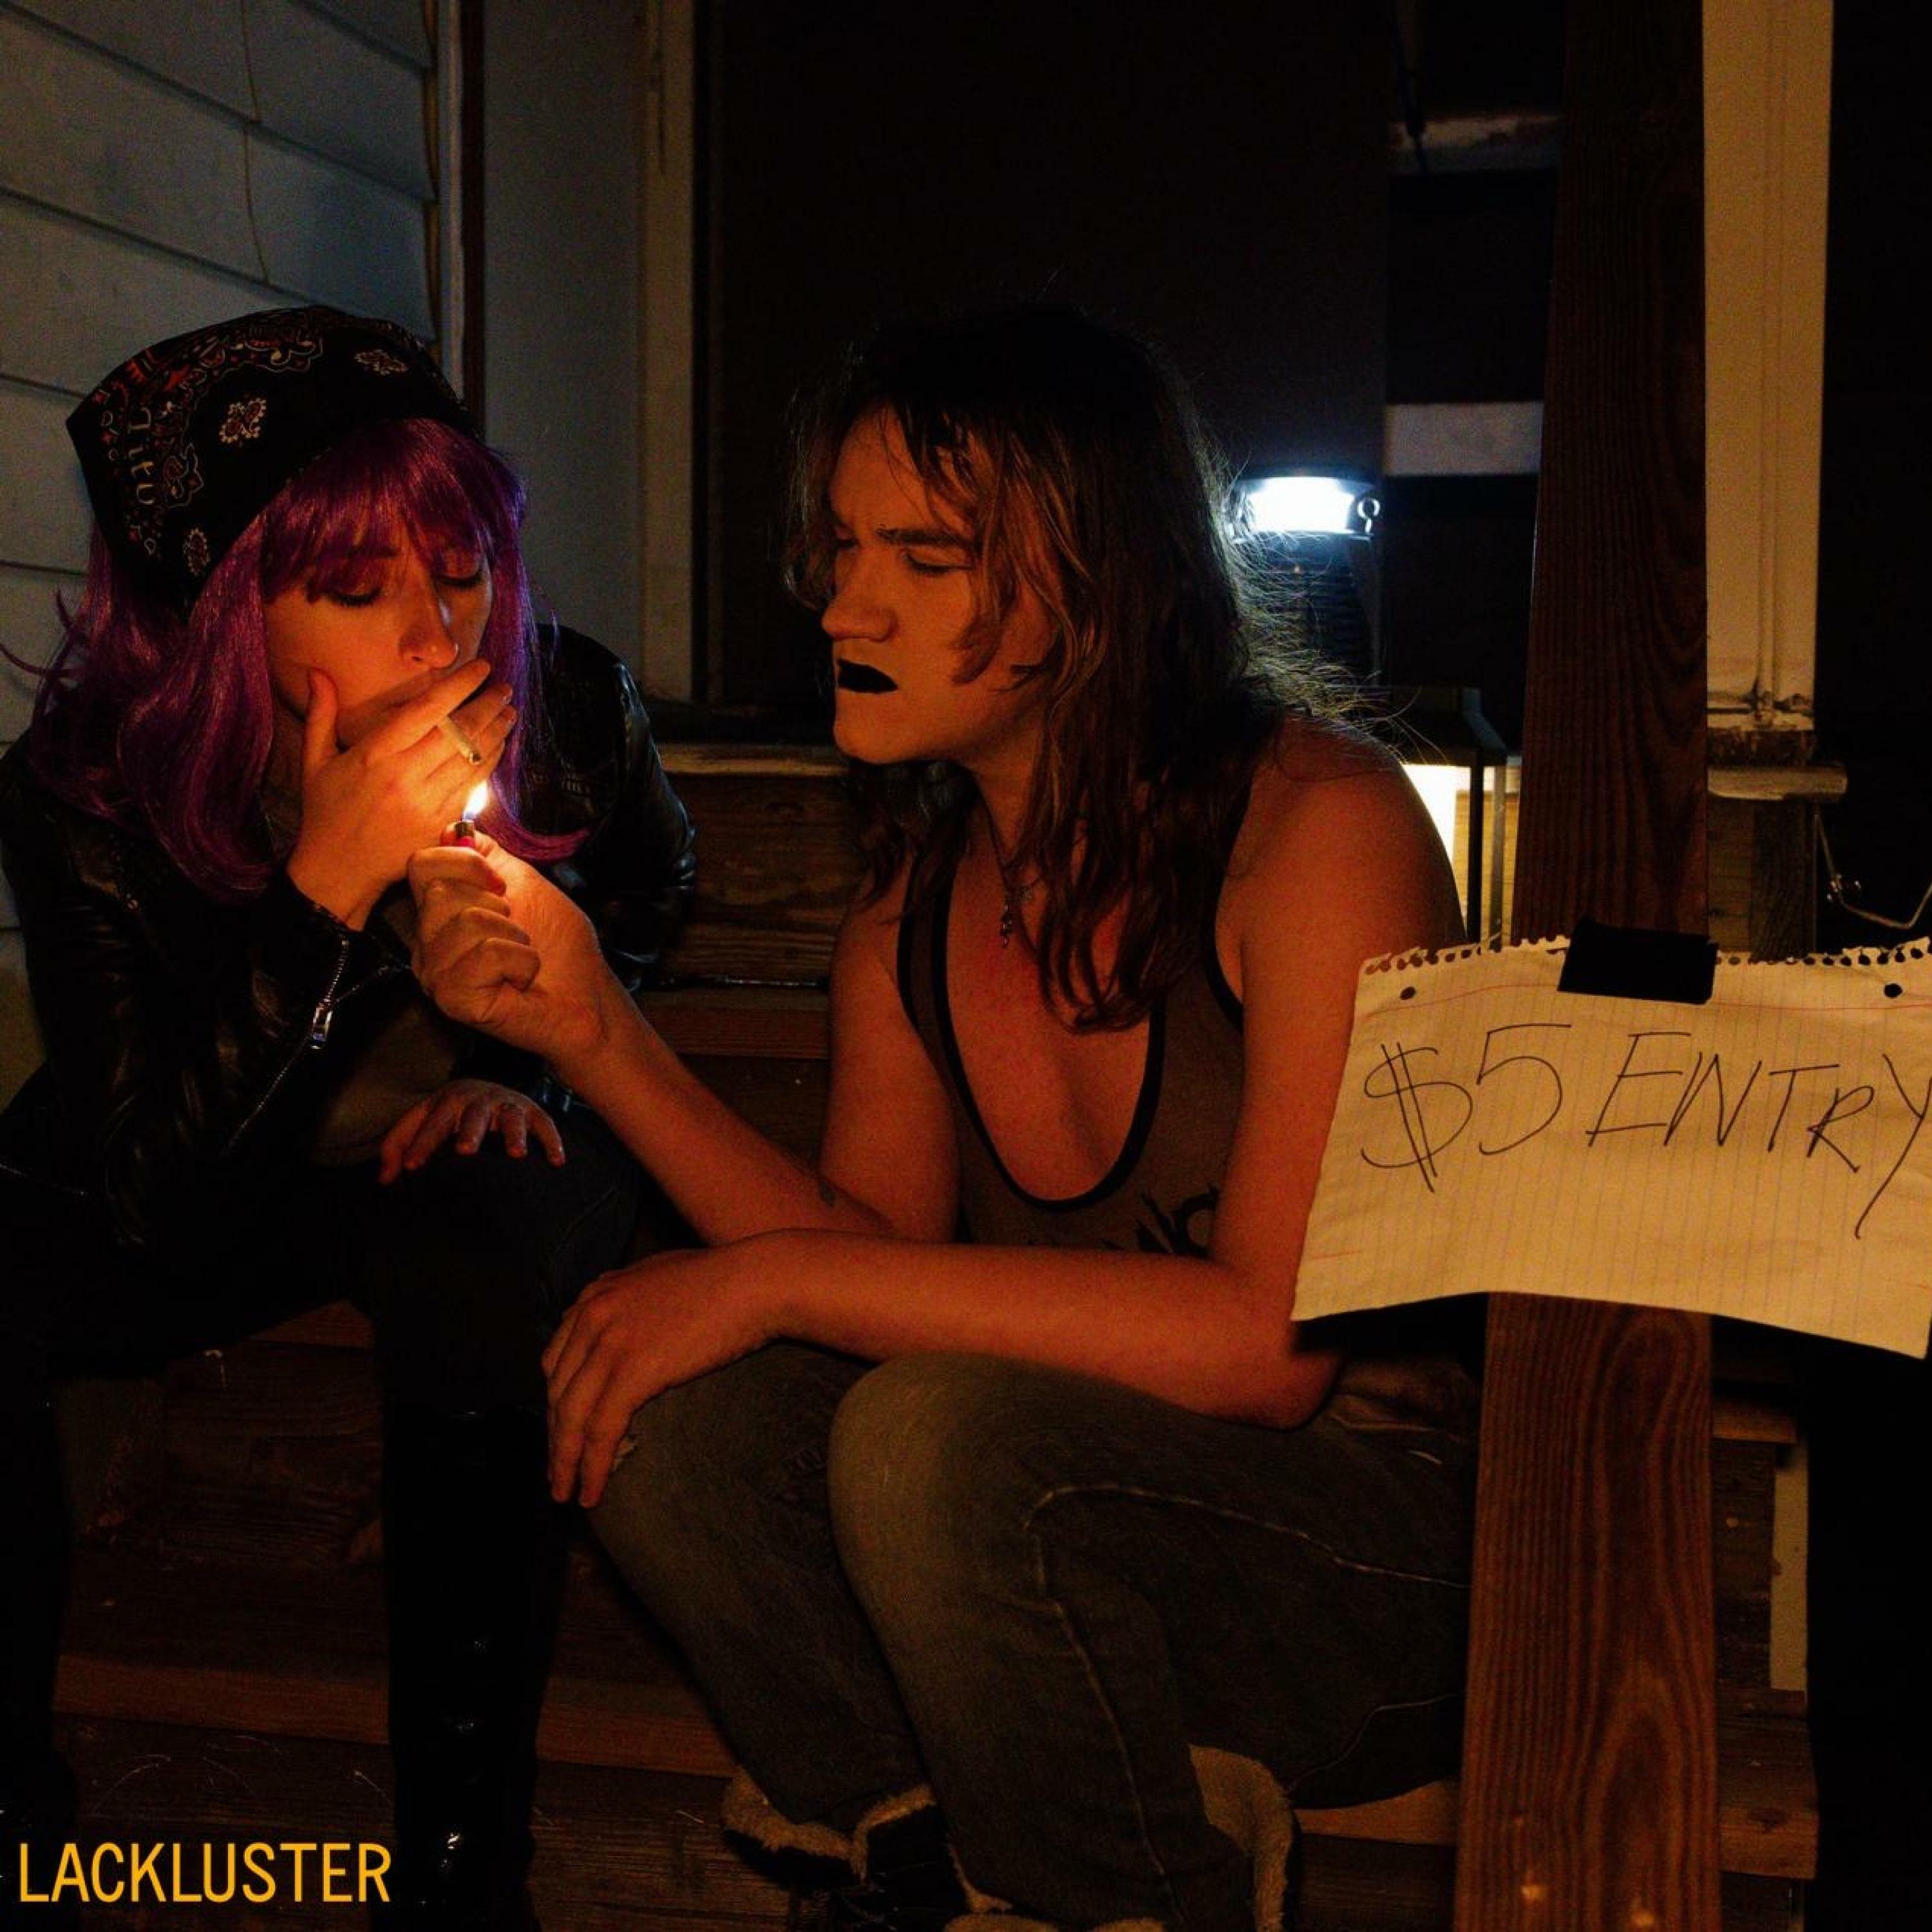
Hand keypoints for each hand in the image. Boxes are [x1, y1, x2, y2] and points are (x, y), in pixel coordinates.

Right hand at [288, 663, 514, 926]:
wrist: (338, 871)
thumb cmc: (325, 812)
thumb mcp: (314, 761)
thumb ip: (319, 715)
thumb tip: (316, 673)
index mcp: (375, 754)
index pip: (428, 709)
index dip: (459, 685)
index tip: (480, 668)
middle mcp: (404, 776)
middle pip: (459, 731)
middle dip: (488, 705)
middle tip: (505, 688)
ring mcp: (426, 801)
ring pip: (473, 758)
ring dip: (497, 733)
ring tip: (510, 713)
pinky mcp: (441, 823)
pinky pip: (474, 786)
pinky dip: (490, 763)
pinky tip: (499, 747)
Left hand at [376, 1078, 565, 1184]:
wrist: (488, 1090)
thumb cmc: (449, 1114)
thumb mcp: (421, 1121)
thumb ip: (398, 1146)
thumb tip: (387, 1179)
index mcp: (449, 1099)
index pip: (433, 1122)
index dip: (422, 1143)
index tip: (412, 1167)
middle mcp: (480, 1099)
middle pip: (474, 1114)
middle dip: (470, 1132)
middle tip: (465, 1152)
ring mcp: (509, 1104)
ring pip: (512, 1117)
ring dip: (513, 1135)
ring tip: (516, 1155)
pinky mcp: (532, 1111)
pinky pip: (545, 1124)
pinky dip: (551, 1141)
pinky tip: (556, 1161)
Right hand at [410, 836, 624, 1072]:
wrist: (586, 997)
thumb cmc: (559, 946)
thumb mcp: (524, 884)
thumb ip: (487, 855)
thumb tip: (453, 829)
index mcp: (439, 914)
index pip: (422, 864)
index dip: (468, 864)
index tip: (502, 888)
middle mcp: (428, 944)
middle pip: (440, 890)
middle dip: (497, 904)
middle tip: (516, 932)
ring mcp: (435, 974)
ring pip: (465, 922)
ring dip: (514, 936)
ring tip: (521, 957)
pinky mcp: (452, 999)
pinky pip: (484, 955)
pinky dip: (519, 961)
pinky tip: (521, 980)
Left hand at [542, 1243, 767, 1505]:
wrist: (755, 1282)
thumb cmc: (724, 1280)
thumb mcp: (661, 1277)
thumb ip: (630, 1299)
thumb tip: (624, 1322)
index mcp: (597, 1295)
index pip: (558, 1359)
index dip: (555, 1401)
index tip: (561, 1431)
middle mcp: (592, 1315)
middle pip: (557, 1389)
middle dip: (554, 1435)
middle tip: (557, 1471)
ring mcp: (609, 1342)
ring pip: (570, 1415)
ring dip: (564, 1461)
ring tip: (566, 1493)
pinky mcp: (632, 1370)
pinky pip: (600, 1430)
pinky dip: (591, 1467)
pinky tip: (592, 1493)